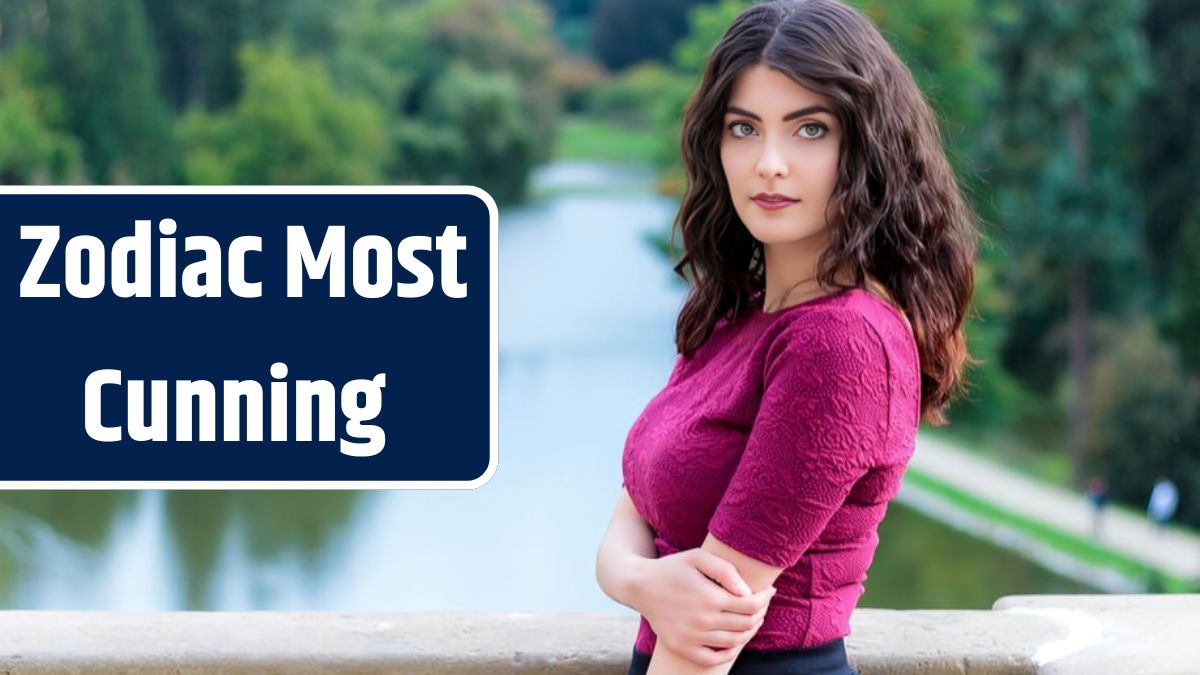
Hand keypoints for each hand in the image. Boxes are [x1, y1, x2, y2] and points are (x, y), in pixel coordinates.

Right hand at [632, 548, 775, 666]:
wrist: (639, 585)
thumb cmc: (672, 568)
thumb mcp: (697, 557)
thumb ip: (725, 570)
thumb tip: (746, 592)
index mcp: (709, 597)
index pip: (751, 605)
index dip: (765, 598)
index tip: (770, 591)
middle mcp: (702, 621)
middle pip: (746, 624)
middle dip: (760, 613)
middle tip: (762, 604)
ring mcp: (691, 637)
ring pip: (734, 642)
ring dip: (749, 631)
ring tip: (752, 619)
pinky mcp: (681, 647)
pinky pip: (713, 658)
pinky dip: (729, 653)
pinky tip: (734, 641)